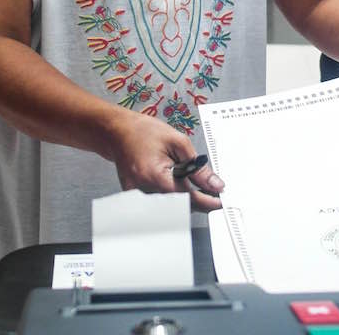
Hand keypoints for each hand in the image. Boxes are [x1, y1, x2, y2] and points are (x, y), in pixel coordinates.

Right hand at [108, 108, 223, 211]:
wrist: (118, 131)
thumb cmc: (144, 132)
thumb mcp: (178, 142)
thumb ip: (197, 166)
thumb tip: (214, 184)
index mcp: (154, 175)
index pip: (186, 197)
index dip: (206, 201)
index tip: (220, 201)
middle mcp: (143, 190)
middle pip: (178, 207)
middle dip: (198, 201)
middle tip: (212, 192)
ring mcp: (137, 196)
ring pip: (170, 208)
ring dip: (186, 200)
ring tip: (198, 187)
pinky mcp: (135, 197)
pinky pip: (159, 203)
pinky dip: (173, 197)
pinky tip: (180, 185)